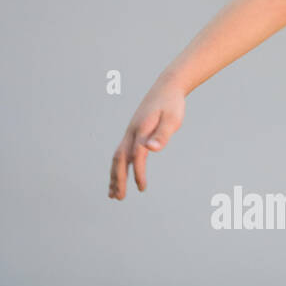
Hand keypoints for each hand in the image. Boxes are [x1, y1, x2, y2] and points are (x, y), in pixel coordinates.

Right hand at [108, 80, 185, 198]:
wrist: (167, 87)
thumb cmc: (172, 104)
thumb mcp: (172, 119)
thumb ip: (162, 135)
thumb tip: (151, 149)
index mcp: (141, 129)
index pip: (137, 155)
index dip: (138, 172)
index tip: (142, 188)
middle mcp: (131, 132)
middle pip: (119, 158)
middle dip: (118, 179)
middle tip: (118, 198)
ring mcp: (130, 133)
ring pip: (118, 157)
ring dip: (115, 176)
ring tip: (113, 194)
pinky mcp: (133, 133)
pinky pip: (123, 153)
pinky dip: (120, 167)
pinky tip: (121, 178)